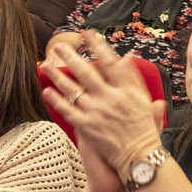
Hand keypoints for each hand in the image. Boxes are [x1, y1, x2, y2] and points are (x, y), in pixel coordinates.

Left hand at [41, 32, 165, 184]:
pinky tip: (47, 90)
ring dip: (58, 75)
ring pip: (73, 89)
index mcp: (127, 90)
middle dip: (72, 57)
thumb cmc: (144, 131)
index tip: (88, 34)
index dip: (98, 47)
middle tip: (60, 46)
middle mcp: (111, 98)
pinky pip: (68, 110)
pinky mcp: (87, 126)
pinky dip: (57, 100)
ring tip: (46, 64)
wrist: (139, 157)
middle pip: (87, 72)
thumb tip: (127, 59)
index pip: (110, 63)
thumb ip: (135, 80)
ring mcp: (97, 112)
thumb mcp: (145, 101)